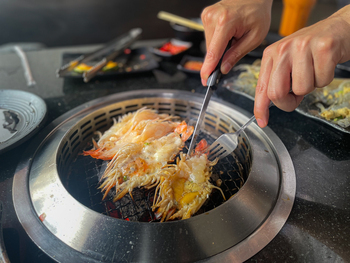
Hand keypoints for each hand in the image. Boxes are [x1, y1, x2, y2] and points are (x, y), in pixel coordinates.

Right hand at [200, 0, 272, 85]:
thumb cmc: (258, 13)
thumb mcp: (254, 38)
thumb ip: (236, 54)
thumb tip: (223, 69)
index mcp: (226, 22)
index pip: (214, 51)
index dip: (208, 68)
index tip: (205, 79)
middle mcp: (213, 17)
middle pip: (211, 49)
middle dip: (220, 56)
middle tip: (234, 49)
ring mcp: (208, 15)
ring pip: (209, 44)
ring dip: (219, 47)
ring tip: (234, 37)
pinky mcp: (206, 15)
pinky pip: (209, 36)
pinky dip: (218, 40)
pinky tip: (228, 34)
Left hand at [254, 6, 349, 127]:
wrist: (339, 28)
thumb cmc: (312, 49)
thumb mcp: (288, 62)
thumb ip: (278, 80)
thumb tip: (272, 104)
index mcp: (271, 54)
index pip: (261, 87)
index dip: (260, 108)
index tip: (262, 121)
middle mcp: (283, 49)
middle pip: (277, 93)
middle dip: (288, 102)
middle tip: (297, 96)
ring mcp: (303, 47)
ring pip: (302, 89)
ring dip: (311, 86)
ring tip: (313, 71)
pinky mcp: (324, 48)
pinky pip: (322, 81)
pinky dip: (325, 78)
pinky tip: (325, 65)